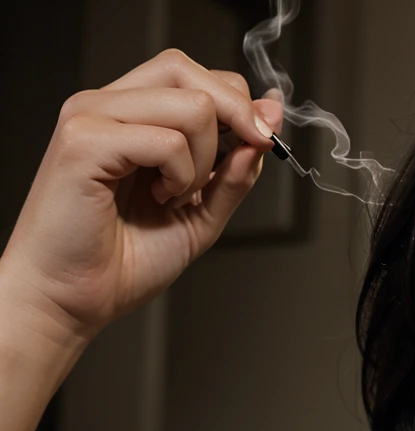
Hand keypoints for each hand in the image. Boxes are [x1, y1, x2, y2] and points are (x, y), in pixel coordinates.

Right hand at [0, 49, 281, 343]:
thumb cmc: (122, 262)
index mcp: (132, 117)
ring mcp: (92, 117)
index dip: (238, 103)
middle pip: (189, 72)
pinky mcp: (84, 141)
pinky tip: (158, 199)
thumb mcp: (201, 217)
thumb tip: (267, 128)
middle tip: (234, 166)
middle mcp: (108, 106)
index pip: (194, 75)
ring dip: (204, 162)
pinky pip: (166, 141)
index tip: (262, 141)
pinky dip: (180, 177)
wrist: (73, 299)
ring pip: (190, 105)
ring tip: (173, 197)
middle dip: (235, 118)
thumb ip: (233, 175)